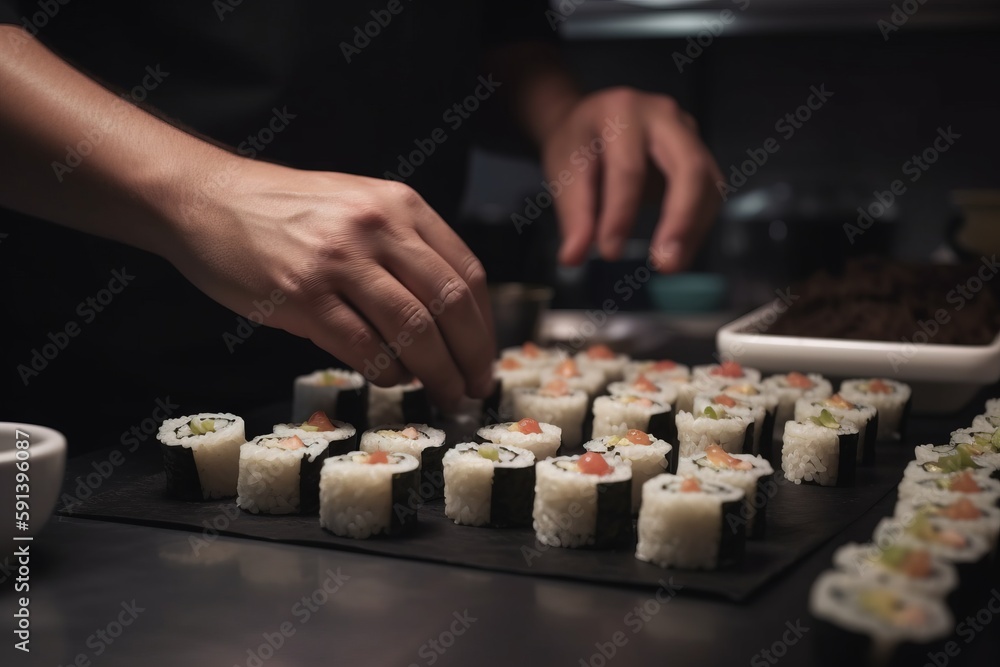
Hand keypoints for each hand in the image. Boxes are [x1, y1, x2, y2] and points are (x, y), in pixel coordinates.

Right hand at [161, 157, 495, 406]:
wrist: (207, 198)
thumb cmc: (285, 211)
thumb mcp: (357, 206)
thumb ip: (402, 248)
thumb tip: (446, 319)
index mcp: (400, 204)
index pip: (465, 273)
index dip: (484, 325)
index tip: (485, 357)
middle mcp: (377, 227)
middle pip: (449, 304)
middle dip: (471, 356)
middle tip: (475, 388)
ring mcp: (339, 260)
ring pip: (413, 330)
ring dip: (437, 372)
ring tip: (445, 395)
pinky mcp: (303, 295)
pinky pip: (363, 347)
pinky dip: (387, 372)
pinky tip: (393, 380)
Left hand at [541, 87, 721, 271]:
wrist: (592, 120)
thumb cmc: (578, 143)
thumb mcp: (563, 171)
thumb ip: (573, 214)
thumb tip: (573, 258)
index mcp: (622, 111)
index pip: (628, 167)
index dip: (620, 213)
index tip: (609, 253)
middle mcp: (664, 115)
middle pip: (689, 166)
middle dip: (681, 219)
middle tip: (666, 264)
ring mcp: (688, 131)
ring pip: (708, 182)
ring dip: (693, 230)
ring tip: (671, 265)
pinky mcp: (700, 153)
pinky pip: (710, 192)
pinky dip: (696, 227)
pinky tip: (678, 251)